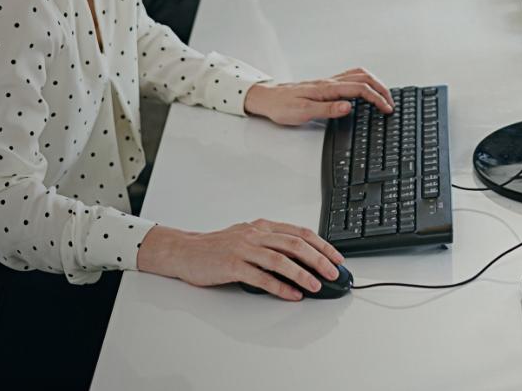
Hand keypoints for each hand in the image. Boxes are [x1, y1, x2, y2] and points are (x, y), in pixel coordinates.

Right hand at [137, 219, 345, 300]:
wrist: (184, 251)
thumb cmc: (216, 247)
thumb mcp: (247, 237)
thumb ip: (271, 244)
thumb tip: (302, 259)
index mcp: (261, 226)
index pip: (300, 232)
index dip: (322, 245)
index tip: (337, 258)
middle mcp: (254, 234)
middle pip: (295, 244)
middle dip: (319, 259)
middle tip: (333, 273)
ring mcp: (243, 249)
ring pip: (280, 260)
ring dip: (302, 274)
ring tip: (316, 286)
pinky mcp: (232, 265)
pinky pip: (261, 277)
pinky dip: (279, 287)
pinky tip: (292, 294)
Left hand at [244, 67, 393, 124]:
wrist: (266, 98)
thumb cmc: (281, 106)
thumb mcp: (302, 112)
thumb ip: (327, 109)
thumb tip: (348, 106)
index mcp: (327, 88)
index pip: (359, 88)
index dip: (377, 98)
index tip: (387, 109)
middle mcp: (329, 82)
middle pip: (364, 77)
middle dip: (381, 88)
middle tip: (391, 102)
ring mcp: (328, 82)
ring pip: (358, 74)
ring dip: (375, 83)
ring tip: (384, 96)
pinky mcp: (325, 85)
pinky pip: (350, 77)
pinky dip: (364, 82)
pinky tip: (365, 91)